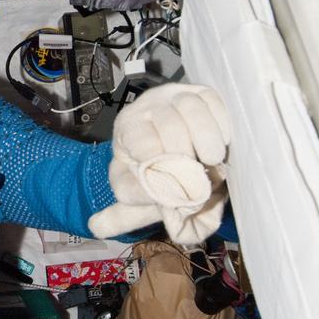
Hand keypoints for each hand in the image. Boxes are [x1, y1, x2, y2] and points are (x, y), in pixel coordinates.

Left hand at [88, 83, 230, 245]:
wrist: (179, 155)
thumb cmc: (154, 175)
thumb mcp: (136, 195)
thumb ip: (121, 216)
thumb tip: (97, 226)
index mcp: (126, 129)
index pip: (140, 143)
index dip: (158, 168)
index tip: (171, 188)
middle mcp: (147, 107)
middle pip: (168, 126)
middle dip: (185, 158)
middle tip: (195, 180)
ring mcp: (175, 96)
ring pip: (191, 110)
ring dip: (206, 142)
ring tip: (211, 162)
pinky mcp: (201, 92)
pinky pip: (212, 102)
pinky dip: (220, 126)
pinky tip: (221, 144)